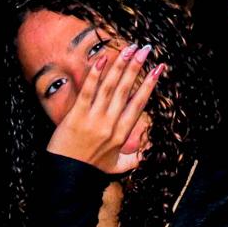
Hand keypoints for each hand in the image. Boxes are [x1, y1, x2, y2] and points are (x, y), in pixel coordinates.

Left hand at [48, 44, 161, 174]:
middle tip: (145, 49)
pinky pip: (88, 92)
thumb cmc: (91, 171)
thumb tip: (146, 153)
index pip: (139, 103)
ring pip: (110, 87)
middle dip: (137, 67)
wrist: (68, 178)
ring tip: (128, 48)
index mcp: (122, 134)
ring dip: (120, 65)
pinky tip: (101, 59)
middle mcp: (111, 124)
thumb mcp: (117, 167)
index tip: (158, 68)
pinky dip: (95, 75)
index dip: (149, 84)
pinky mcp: (76, 117)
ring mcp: (94, 120)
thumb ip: (133, 158)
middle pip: (126, 90)